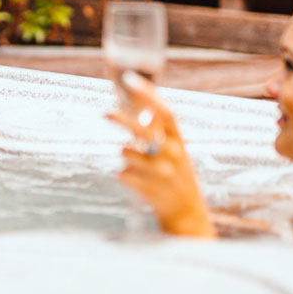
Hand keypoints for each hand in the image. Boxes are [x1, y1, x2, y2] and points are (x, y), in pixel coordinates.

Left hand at [108, 76, 213, 236]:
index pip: (166, 112)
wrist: (186, 214)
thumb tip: (138, 105)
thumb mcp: (174, 151)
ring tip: (132, 161)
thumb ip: (158, 131)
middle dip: (125, 121)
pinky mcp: (151, 192)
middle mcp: (174, 156)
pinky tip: (134, 180)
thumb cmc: (176, 175)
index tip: (130, 79)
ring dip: (125, 155)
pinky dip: (124, 175)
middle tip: (106, 112)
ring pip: (129, 155)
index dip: (149, 95)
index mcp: (180, 141)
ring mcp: (164, 175)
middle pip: (146, 132)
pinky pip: (124, 175)